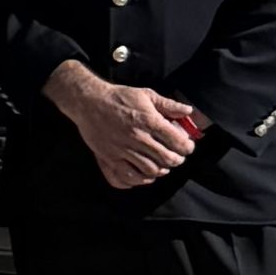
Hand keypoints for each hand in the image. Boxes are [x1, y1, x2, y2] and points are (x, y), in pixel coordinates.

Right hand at [46, 63, 204, 187]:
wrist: (87, 101)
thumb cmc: (118, 97)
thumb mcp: (145, 94)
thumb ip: (168, 104)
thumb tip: (188, 111)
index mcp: (149, 121)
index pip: (178, 142)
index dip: (188, 147)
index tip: (187, 146)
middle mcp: (137, 137)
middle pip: (168, 159)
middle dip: (177, 160)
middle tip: (176, 156)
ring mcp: (123, 149)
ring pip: (151, 170)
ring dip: (160, 170)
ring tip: (161, 165)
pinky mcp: (109, 157)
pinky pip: (128, 178)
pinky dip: (140, 180)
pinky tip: (144, 174)